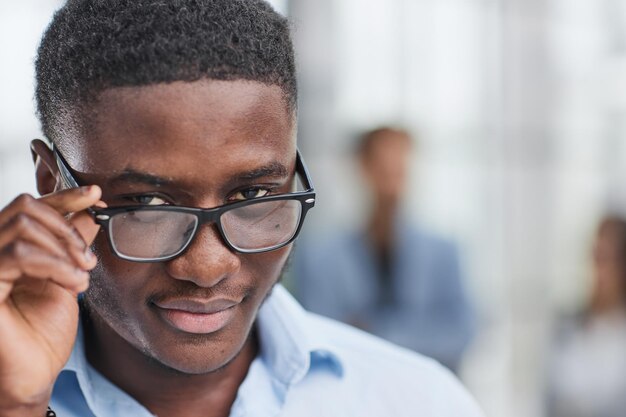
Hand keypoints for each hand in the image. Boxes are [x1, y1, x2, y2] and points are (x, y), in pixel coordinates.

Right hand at [0, 186, 101, 412]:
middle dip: (67, 228)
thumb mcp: (66, 277)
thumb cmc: (43, 333)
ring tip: (81, 278)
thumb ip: (72, 243)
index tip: (95, 194)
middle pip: (25, 207)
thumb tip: (90, 210)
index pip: (30, 206)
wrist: (33, 374)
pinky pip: (19, 254)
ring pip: (23, 227)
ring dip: (64, 249)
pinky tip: (72, 284)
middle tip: (88, 259)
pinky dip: (55, 264)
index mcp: (7, 247)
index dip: (64, 196)